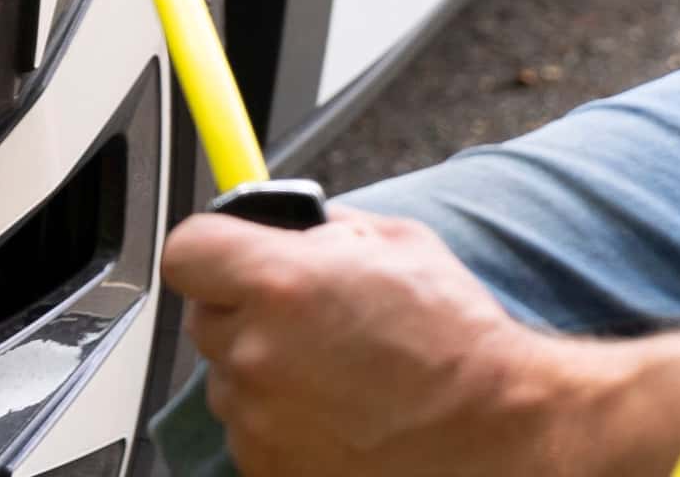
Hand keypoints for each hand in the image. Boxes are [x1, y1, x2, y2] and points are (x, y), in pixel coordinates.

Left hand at [164, 207, 590, 476]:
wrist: (492, 429)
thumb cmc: (455, 338)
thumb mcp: (396, 242)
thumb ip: (327, 228)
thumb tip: (292, 226)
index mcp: (281, 283)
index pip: (187, 250)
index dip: (210, 247)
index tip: (228, 253)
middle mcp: (257, 352)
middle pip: (205, 317)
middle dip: (244, 309)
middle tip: (299, 315)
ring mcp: (259, 418)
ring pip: (228, 377)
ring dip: (262, 367)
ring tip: (331, 369)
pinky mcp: (270, 466)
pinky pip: (249, 429)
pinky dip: (278, 419)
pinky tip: (333, 409)